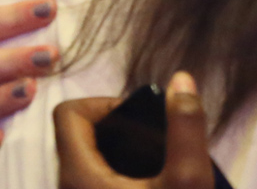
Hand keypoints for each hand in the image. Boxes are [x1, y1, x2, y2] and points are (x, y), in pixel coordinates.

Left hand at [55, 73, 215, 188]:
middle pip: (79, 133)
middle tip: (154, 142)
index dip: (104, 104)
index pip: (68, 112)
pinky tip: (152, 182)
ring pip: (89, 157)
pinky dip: (120, 171)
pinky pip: (97, 178)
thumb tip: (182, 79)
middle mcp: (68, 185)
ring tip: (156, 163)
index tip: (139, 120)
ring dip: (121, 150)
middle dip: (118, 127)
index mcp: (78, 174)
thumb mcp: (188, 182)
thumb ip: (186, 128)